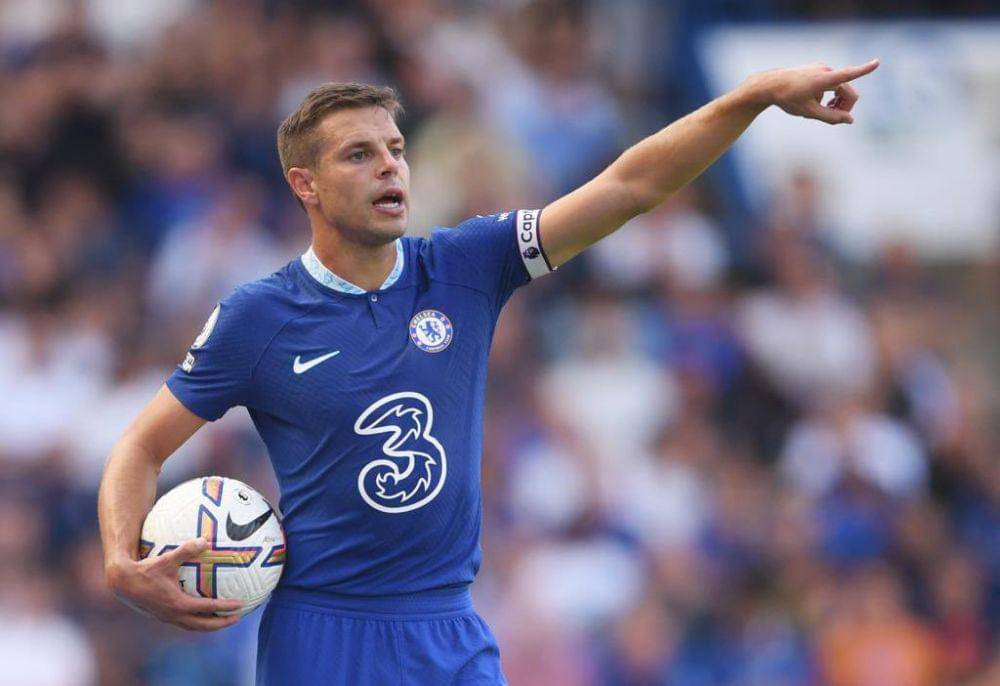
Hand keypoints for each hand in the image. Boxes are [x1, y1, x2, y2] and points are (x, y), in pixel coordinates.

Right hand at [106, 538, 243, 630]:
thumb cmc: (144, 569)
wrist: (121, 582)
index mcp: (178, 604)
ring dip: (208, 625)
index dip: (225, 607)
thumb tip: (206, 539)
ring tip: (222, 619)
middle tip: (237, 617)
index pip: (208, 608)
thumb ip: (187, 549)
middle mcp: (173, 615)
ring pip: (192, 626)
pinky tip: (200, 610)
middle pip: (203, 625)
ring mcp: (167, 617)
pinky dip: (196, 619)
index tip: (241, 605)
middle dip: (221, 623)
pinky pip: (183, 621)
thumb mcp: (167, 558)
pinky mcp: (161, 615)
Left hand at [746, 59, 879, 123]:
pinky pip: (831, 84)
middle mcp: (826, 70)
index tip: (877, 62)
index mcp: (824, 79)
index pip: (848, 74)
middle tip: (833, 118)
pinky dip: (829, 94)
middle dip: (845, 106)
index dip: (864, 69)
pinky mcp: (818, 70)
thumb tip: (850, 120)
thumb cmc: (788, 99)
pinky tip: (815, 101)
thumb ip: (831, 117)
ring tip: (823, 111)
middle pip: (848, 91)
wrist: (770, 85)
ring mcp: (822, 68)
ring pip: (840, 88)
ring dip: (837, 101)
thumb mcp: (809, 112)